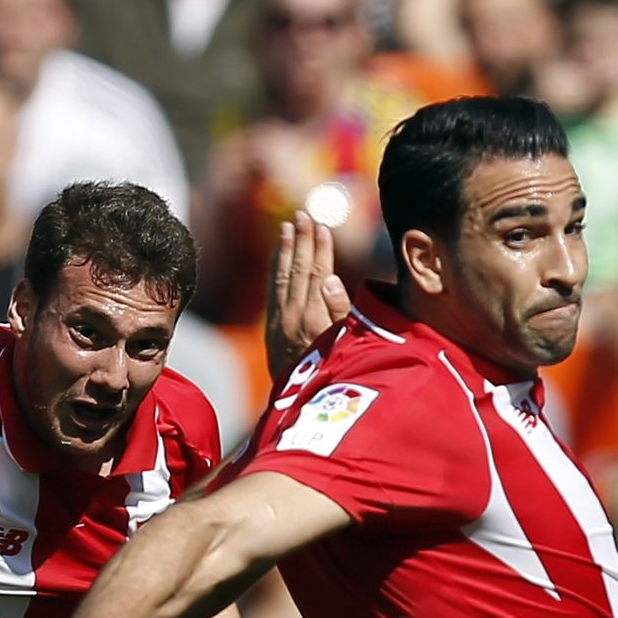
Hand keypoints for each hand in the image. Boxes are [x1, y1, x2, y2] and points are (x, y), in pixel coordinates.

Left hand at [266, 210, 354, 383]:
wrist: (301, 403)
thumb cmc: (333, 373)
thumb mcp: (346, 345)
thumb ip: (340, 312)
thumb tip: (331, 279)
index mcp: (314, 319)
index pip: (317, 275)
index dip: (320, 249)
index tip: (322, 227)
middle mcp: (293, 318)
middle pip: (297, 270)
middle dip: (300, 241)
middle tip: (302, 214)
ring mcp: (279, 322)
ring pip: (282, 278)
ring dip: (284, 250)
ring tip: (287, 226)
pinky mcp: (271, 328)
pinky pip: (272, 291)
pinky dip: (274, 270)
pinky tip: (275, 255)